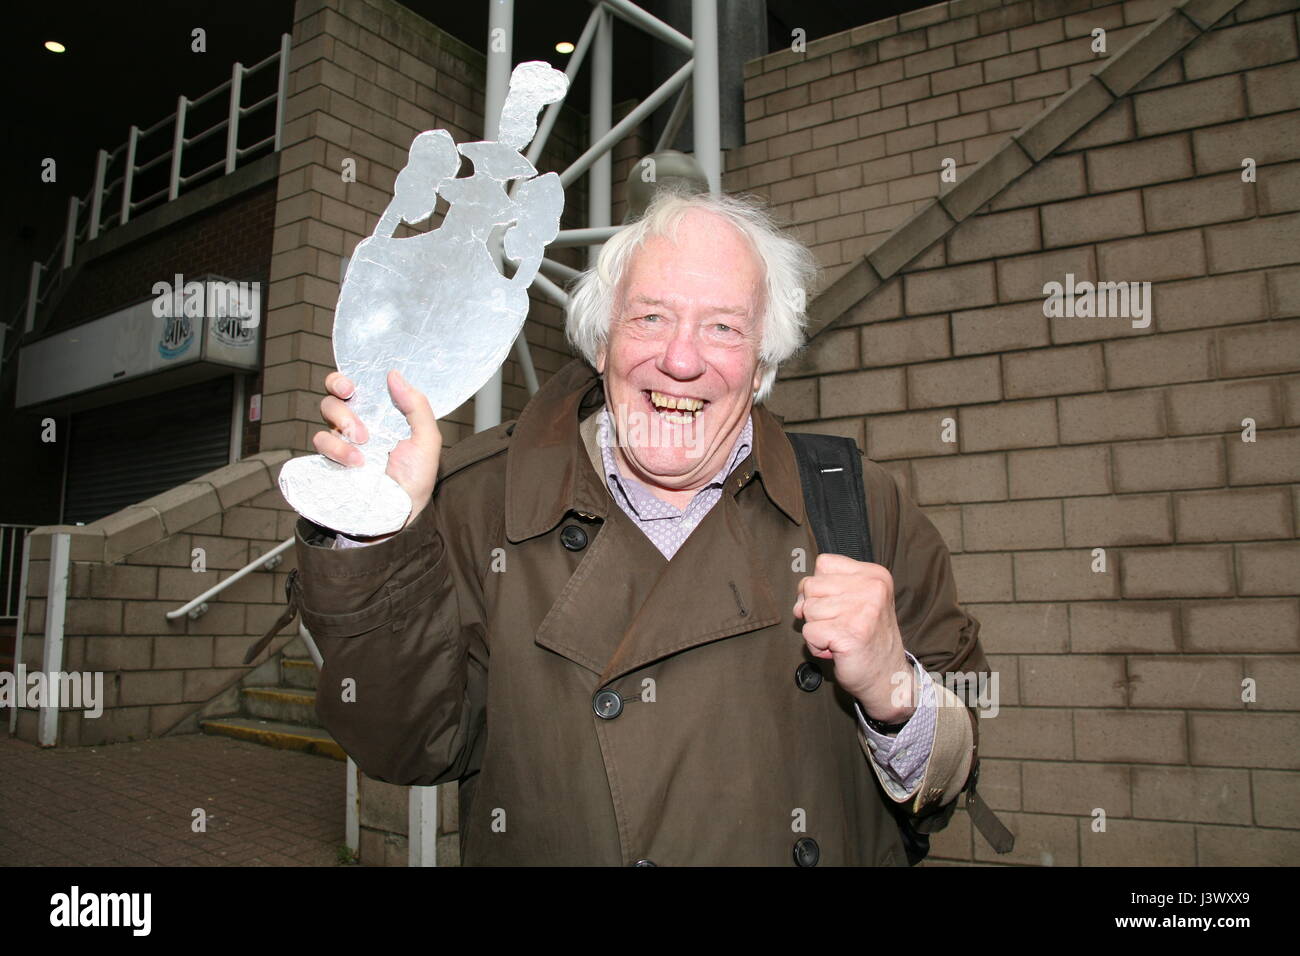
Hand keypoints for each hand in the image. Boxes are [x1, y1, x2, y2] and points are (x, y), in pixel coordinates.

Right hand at [312, 369, 441, 527]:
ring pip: (325, 417)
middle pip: (333, 397)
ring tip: (363, 443)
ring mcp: (342, 443)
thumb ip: (417, 407)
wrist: (401, 514)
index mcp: (379, 415)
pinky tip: (356, 462)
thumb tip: (395, 376)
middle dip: (339, 396)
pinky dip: (337, 449)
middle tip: (353, 405)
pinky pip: (320, 442)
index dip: (343, 379)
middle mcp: (357, 425)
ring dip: (343, 424)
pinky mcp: (330, 461)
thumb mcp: (427, 441)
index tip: (350, 385)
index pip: (354, 387)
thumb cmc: (415, 479)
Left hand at [793, 552, 915, 721]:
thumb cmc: (866, 639)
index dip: (819, 587)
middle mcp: (872, 588)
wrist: (887, 677)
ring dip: (817, 629)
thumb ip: (825, 590)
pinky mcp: (850, 633)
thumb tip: (798, 603)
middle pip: (811, 585)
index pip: (824, 563)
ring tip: (840, 638)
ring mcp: (862, 609)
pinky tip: (837, 650)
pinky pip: (809, 632)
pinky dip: (816, 646)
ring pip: (807, 609)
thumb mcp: (854, 601)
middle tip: (840, 626)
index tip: (837, 606)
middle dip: (816, 610)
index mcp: (874, 575)